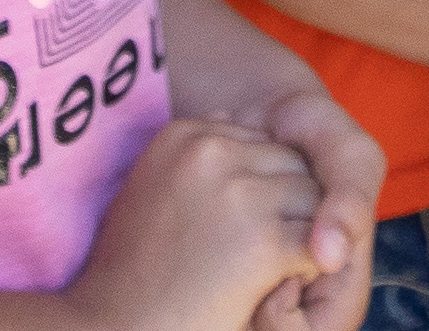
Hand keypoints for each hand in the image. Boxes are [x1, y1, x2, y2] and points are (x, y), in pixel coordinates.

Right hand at [68, 117, 331, 330]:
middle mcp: (211, 154)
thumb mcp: (149, 190)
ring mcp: (239, 195)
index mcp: (182, 136)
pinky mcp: (262, 242)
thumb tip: (226, 119)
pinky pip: (317, 244)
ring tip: (266, 271)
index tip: (235, 227)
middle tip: (261, 253)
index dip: (261, 188)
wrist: (112, 330)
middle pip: (292, 165)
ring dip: (303, 237)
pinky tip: (275, 289)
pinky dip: (308, 269)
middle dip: (288, 207)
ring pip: (314, 201)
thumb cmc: (128, 274)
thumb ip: (187, 158)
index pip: (260, 143)